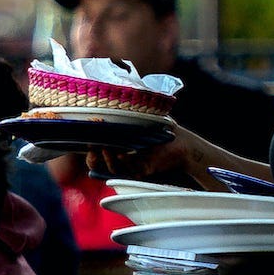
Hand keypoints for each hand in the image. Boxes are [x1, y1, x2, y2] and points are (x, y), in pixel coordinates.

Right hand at [87, 125, 212, 186]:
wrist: (185, 143)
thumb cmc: (164, 129)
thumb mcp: (142, 118)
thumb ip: (126, 113)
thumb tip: (107, 103)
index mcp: (121, 144)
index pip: (100, 147)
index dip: (92, 144)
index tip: (88, 135)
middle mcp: (124, 156)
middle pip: (102, 160)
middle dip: (94, 155)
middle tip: (91, 145)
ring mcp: (133, 165)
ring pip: (113, 167)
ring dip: (106, 158)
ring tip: (104, 147)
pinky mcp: (143, 172)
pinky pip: (128, 170)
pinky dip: (122, 162)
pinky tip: (119, 153)